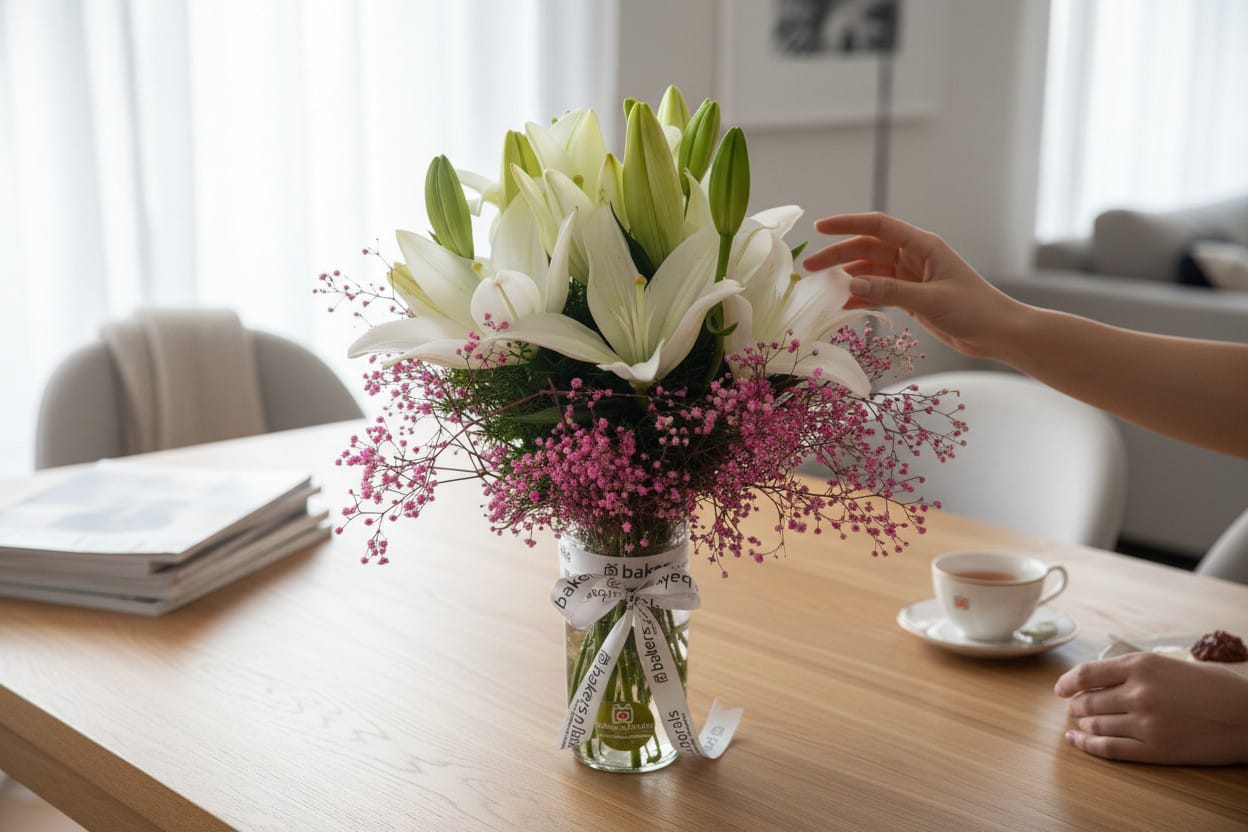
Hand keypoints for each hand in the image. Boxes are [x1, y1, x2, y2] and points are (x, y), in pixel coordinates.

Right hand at [802, 212, 1024, 358]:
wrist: (998, 332)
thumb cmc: (974, 310)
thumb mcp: (930, 300)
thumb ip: (889, 291)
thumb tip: (850, 284)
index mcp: (923, 246)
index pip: (878, 226)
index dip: (847, 224)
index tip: (820, 227)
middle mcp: (914, 256)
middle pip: (868, 249)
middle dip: (838, 256)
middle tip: (809, 269)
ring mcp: (911, 276)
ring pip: (870, 271)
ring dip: (847, 278)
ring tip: (821, 289)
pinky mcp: (912, 296)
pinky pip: (879, 291)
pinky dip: (861, 297)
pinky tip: (844, 307)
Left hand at [1054, 652, 1247, 764]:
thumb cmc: (1214, 687)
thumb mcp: (1171, 664)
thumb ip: (1135, 670)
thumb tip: (1100, 678)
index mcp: (1141, 666)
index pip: (1086, 674)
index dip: (1067, 683)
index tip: (1060, 689)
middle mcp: (1138, 693)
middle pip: (1087, 701)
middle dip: (1076, 706)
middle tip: (1074, 709)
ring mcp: (1145, 723)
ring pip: (1094, 725)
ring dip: (1081, 725)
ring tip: (1079, 724)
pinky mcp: (1155, 750)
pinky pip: (1108, 749)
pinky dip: (1086, 746)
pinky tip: (1077, 741)